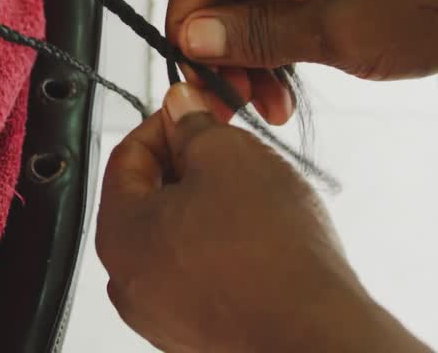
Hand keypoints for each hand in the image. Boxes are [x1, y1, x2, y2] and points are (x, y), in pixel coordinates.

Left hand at [97, 84, 426, 352]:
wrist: (318, 332)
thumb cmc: (272, 254)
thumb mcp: (230, 155)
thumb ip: (194, 124)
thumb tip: (181, 108)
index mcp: (119, 234)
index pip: (128, 156)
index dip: (167, 122)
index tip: (198, 108)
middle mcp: (130, 282)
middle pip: (151, 199)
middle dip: (191, 164)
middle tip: (230, 144)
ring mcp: (164, 314)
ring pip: (180, 237)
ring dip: (212, 206)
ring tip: (255, 193)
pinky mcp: (201, 333)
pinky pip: (204, 273)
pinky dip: (227, 248)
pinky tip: (264, 238)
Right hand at [167, 0, 437, 106]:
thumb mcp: (338, 31)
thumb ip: (259, 35)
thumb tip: (192, 35)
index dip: (187, 19)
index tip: (195, 73)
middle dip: (225, 48)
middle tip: (235, 105)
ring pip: (263, 3)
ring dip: (257, 55)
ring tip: (273, 108)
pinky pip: (297, 6)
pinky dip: (289, 47)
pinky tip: (296, 88)